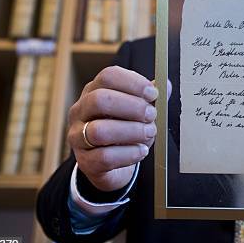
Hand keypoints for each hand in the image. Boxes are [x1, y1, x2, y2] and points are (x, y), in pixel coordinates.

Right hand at [67, 66, 169, 191]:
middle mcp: (80, 111)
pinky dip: (129, 154)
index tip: (153, 94)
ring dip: (131, 131)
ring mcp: (77, 137)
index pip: (108, 76)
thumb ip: (150, 98)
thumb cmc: (125, 132)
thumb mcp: (138, 111)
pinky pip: (104, 157)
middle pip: (100, 99)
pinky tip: (141, 151)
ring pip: (99, 130)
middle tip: (151, 115)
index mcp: (94, 91)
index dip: (133, 83)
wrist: (114, 165)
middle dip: (132, 107)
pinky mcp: (85, 161)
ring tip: (149, 133)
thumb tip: (165, 85)